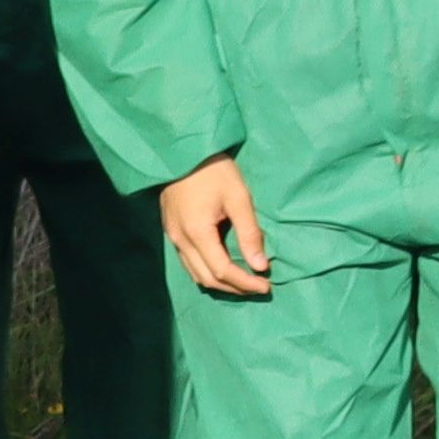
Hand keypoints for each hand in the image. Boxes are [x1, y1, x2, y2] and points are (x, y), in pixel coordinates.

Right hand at [160, 150, 272, 298]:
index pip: (223, 271)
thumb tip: (261, 266)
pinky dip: (207, 271)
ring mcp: (172, 236)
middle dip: (235, 288)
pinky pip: (188, 262)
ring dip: (220, 283)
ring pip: (195, 273)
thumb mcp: (238, 198)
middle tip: (259, 287)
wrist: (181, 151)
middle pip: (207, 278)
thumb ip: (249, 233)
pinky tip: (222, 267)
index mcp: (197, 232)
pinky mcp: (170, 230)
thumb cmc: (213, 170)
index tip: (267, 286)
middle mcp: (180, 239)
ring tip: (243, 281)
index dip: (246, 283)